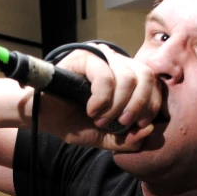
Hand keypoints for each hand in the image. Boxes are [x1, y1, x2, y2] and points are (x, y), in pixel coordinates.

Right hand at [41, 44, 163, 151]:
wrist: (42, 117)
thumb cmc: (71, 122)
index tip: (139, 125)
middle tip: (122, 123)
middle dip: (138, 106)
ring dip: (118, 105)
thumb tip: (150, 130)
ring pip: (128, 77)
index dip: (152, 105)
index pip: (154, 84)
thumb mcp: (104, 137)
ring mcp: (101, 57)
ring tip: (101, 119)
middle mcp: (117, 63)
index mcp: (126, 78)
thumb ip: (127, 138)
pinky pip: (105, 76)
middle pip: (146, 77)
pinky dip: (101, 99)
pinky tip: (91, 109)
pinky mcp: (85, 56)